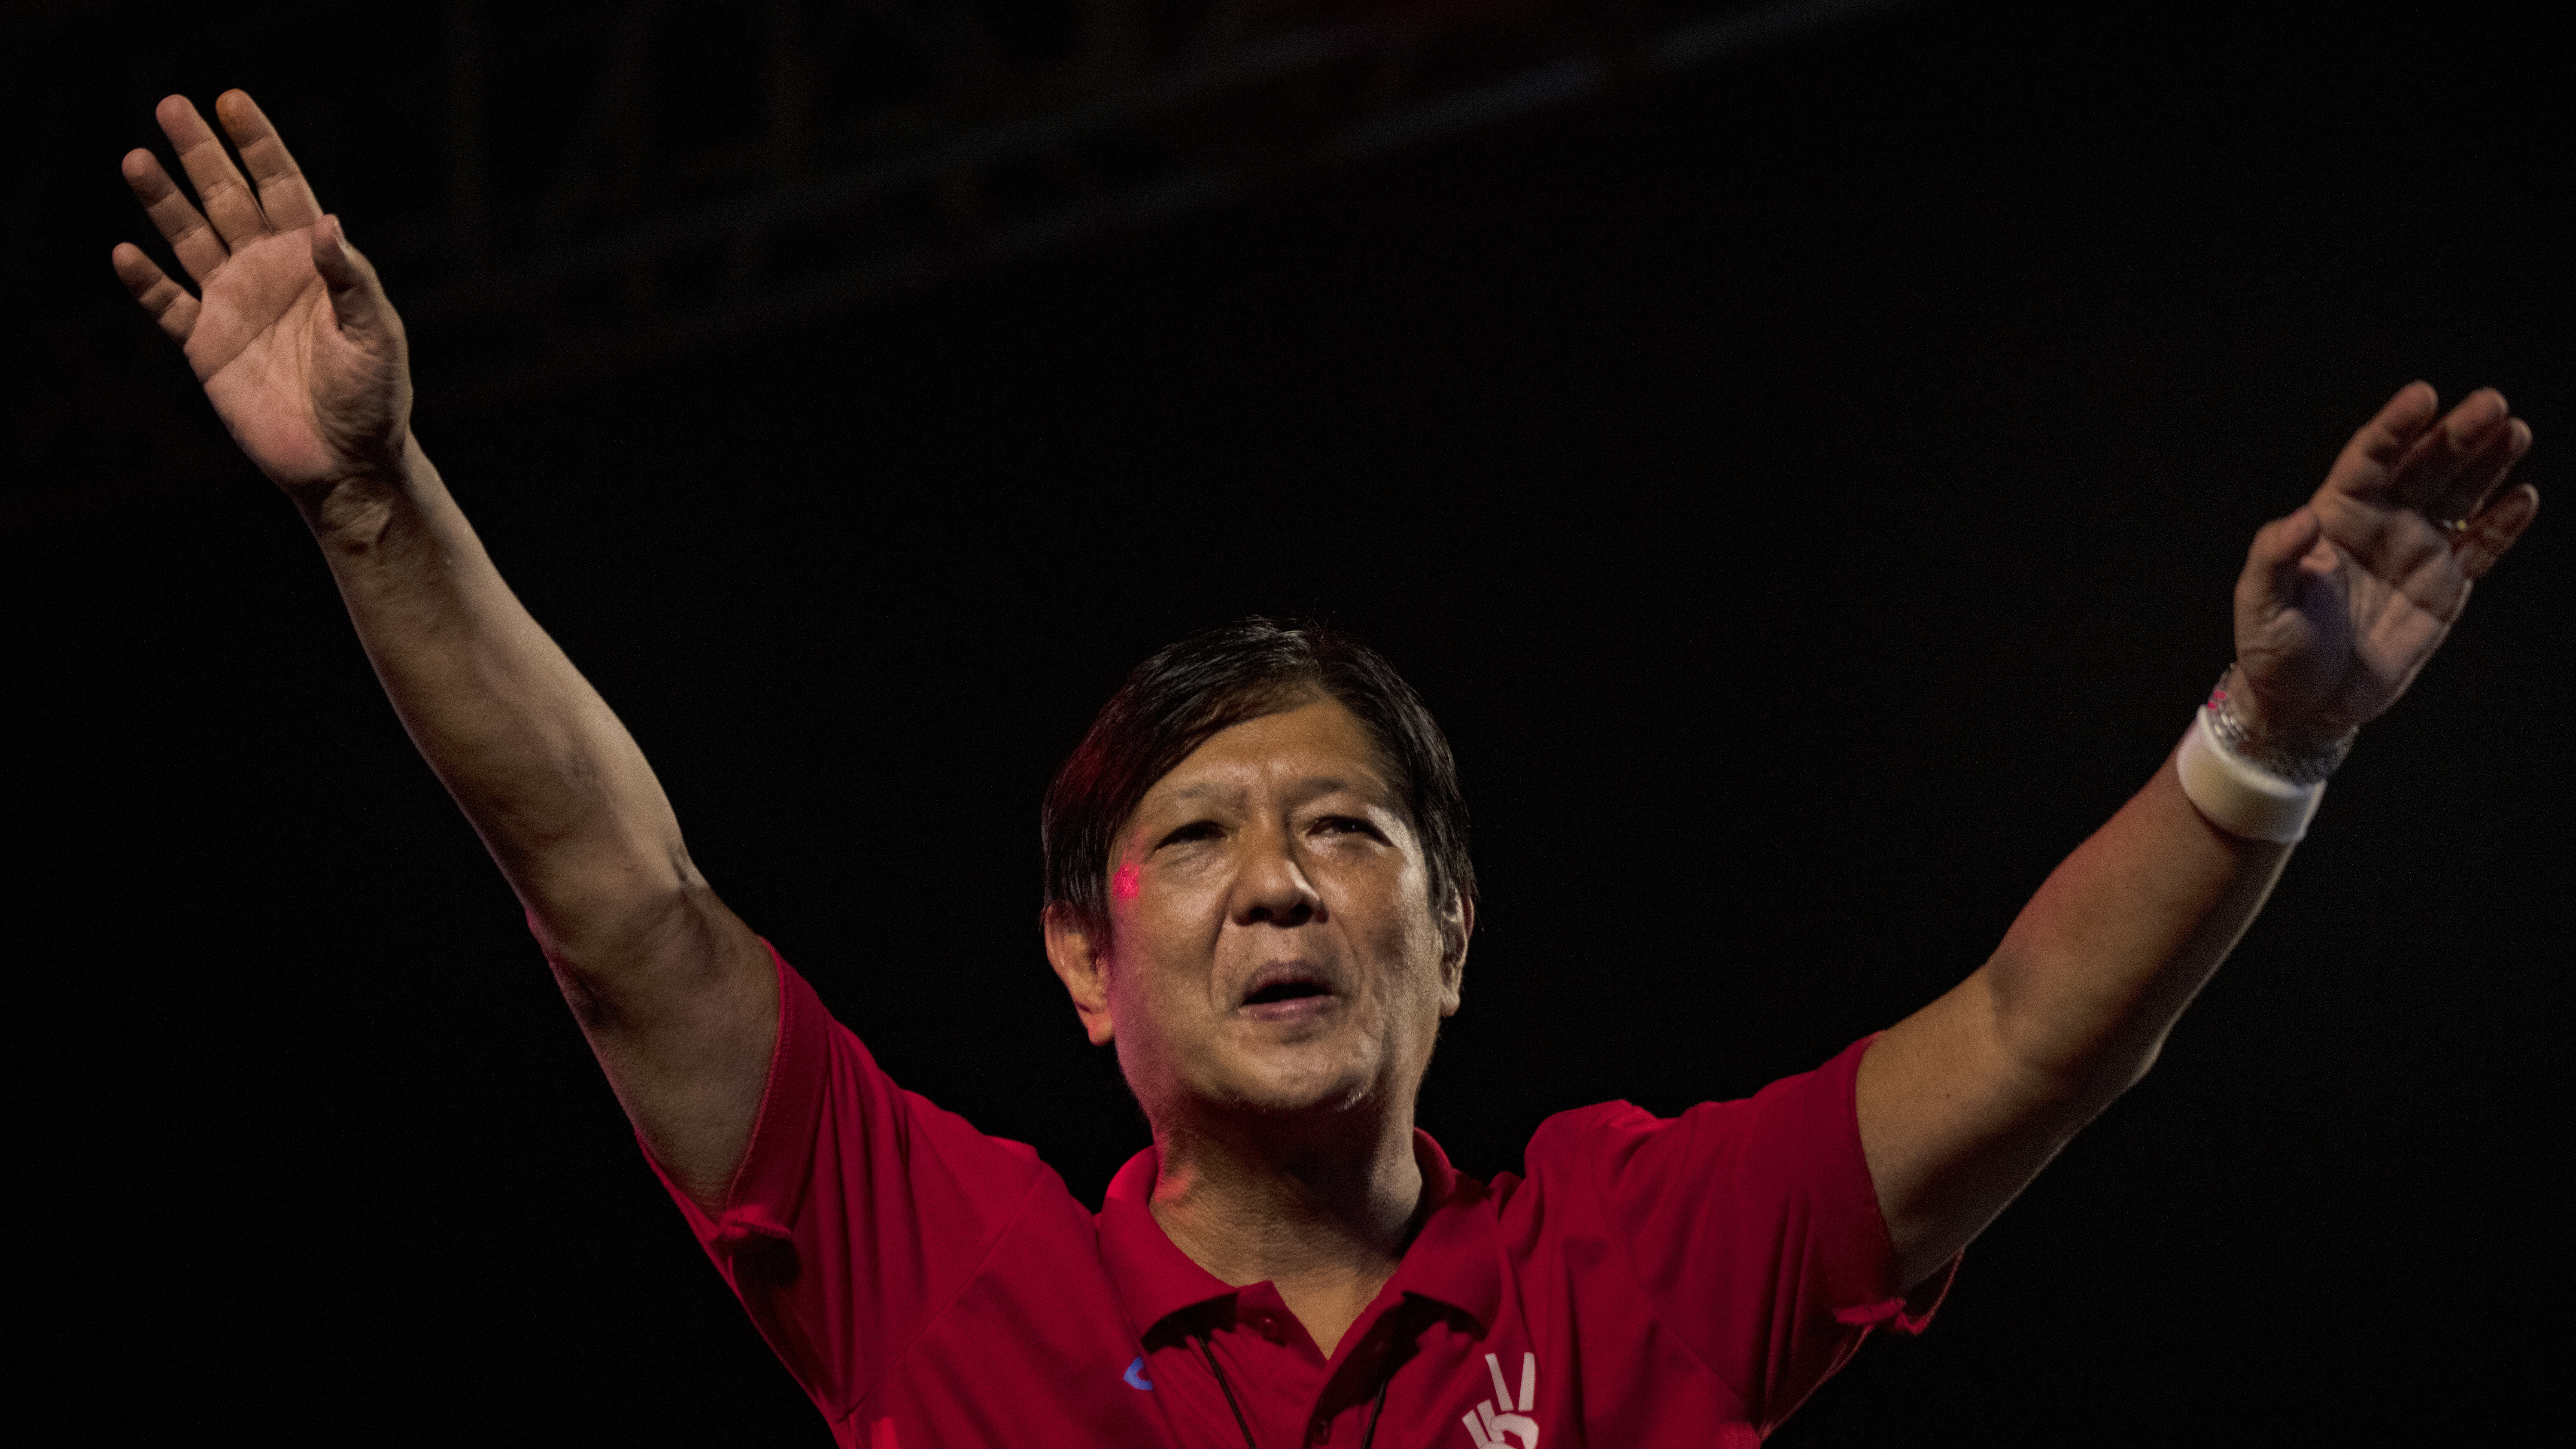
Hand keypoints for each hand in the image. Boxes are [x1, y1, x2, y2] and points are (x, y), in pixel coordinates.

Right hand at [112, 91, 411, 501]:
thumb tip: (325, 222)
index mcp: (311, 262)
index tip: (232, 101)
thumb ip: (350, 279)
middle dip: (200, 154)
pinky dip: (146, 281)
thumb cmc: (374, 398)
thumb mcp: (375, 334)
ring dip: (163, 201)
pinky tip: (126, 253)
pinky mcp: (206, 346)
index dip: (258, 145)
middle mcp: (266, 272)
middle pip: (226, 198)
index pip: (282, 187)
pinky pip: (167, 305)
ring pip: (189, 239)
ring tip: (136, 159)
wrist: (346, 461)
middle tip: (171, 106)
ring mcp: (232, 305)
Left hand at [2230, 383, 2537, 743]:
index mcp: (2334, 516)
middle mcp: (2381, 523)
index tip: (2422, 394)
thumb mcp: (2259, 603)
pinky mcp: (2445, 587)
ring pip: (2459, 497)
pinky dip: (2504, 524)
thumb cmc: (2272, 648)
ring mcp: (2417, 551)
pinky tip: (2525, 496)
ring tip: (2515, 430)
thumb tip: (2301, 519)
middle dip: (2457, 434)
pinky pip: (2480, 548)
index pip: (2369, 459)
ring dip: (2489, 464)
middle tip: (2491, 403)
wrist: (2304, 703)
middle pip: (2424, 467)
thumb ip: (2274, 557)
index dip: (2395, 427)